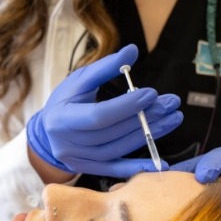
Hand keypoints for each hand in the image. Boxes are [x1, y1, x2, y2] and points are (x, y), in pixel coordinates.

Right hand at [27, 44, 182, 177]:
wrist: (48, 133)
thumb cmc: (66, 101)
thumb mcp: (80, 80)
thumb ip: (105, 67)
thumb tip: (132, 51)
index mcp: (63, 118)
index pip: (99, 115)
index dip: (126, 106)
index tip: (152, 94)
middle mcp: (69, 143)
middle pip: (113, 132)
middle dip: (146, 117)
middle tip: (171, 105)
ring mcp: (80, 160)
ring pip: (119, 149)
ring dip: (149, 135)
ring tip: (172, 119)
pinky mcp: (90, 169)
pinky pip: (117, 169)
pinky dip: (139, 167)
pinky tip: (161, 162)